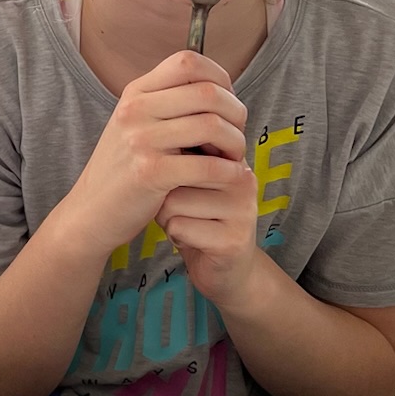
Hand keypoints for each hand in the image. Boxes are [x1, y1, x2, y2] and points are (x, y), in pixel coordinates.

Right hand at [61, 51, 248, 263]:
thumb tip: (221, 91)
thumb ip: (169, 104)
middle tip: (236, 135)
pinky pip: (208, 165)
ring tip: (233, 157)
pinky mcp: (149, 173)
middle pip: (208, 92)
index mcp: (135, 93)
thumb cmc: (125, 169)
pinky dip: (229, 171)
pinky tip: (229, 176)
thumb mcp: (137, 124)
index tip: (226, 102)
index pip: (188, 61)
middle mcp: (135, 110)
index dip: (220, 77)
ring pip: (213, 126)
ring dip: (235, 143)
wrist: (91, 210)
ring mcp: (140, 140)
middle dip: (236, 114)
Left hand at [159, 154, 261, 305]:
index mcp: (232, 158)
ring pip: (172, 202)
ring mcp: (242, 210)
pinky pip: (179, 227)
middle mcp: (242, 179)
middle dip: (163, 193)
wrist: (226, 268)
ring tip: (186, 223)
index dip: (167, 168)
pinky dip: (174, 235)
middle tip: (179, 207)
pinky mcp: (233, 240)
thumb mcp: (191, 179)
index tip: (174, 182)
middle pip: (174, 173)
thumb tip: (152, 128)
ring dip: (167, 217)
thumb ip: (181, 155)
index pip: (182, 147)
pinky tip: (190, 239)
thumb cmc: (199, 216)